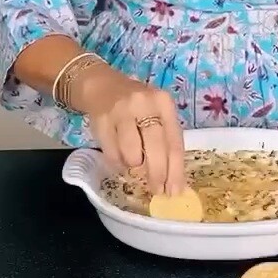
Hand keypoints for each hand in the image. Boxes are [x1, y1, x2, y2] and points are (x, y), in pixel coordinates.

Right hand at [72, 63, 185, 193]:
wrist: (102, 86)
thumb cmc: (137, 106)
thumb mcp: (156, 113)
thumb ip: (165, 140)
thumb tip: (172, 182)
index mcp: (163, 103)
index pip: (174, 141)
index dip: (175, 170)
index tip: (175, 191)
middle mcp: (144, 103)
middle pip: (156, 147)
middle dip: (157, 174)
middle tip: (157, 191)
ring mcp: (121, 111)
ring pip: (132, 154)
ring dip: (134, 166)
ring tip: (133, 162)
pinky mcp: (101, 120)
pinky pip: (112, 154)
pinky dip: (117, 163)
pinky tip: (119, 158)